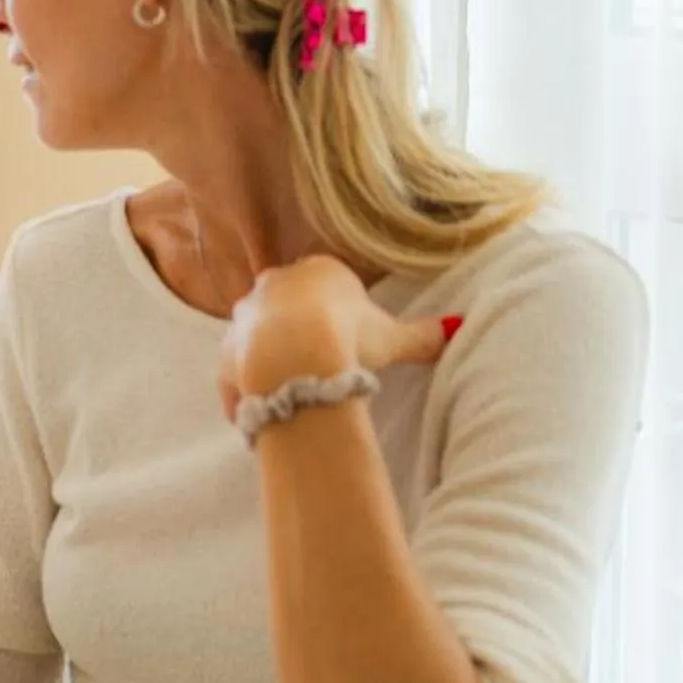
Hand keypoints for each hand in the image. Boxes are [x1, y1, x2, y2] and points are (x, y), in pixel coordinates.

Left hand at [215, 255, 456, 423]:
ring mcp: (242, 319)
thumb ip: (425, 334)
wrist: (295, 359)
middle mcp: (272, 286)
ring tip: (294, 387)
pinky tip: (268, 410)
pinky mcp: (225, 355)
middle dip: (300, 328)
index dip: (340, 309)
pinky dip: (248, 393)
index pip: (328, 283)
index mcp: (317, 271)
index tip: (350, 335)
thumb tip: (457, 327)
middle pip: (287, 305)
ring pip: (256, 337)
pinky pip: (235, 376)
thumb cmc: (349, 338)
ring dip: (270, 358)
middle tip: (322, 360)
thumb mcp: (395, 337)